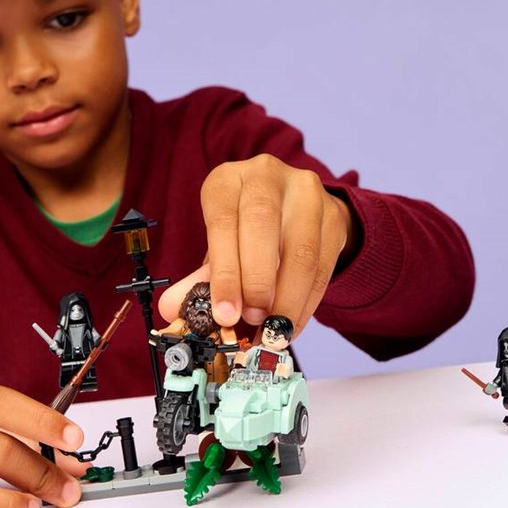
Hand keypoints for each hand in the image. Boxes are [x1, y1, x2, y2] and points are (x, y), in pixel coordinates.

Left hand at [159, 154, 353, 332]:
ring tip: (273, 331)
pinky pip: (322, 267)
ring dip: (287, 300)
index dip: (225, 271)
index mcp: (228, 179)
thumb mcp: (220, 245)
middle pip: (263, 225)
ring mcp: (305, 193)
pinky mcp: (333, 216)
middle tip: (252, 321)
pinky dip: (306, 304)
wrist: (294, 209)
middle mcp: (267, 176)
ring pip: (300, 251)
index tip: (225, 313)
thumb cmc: (245, 230)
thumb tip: (173, 309)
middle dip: (257, 282)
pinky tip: (291, 325)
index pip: (224, 220)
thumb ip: (199, 278)